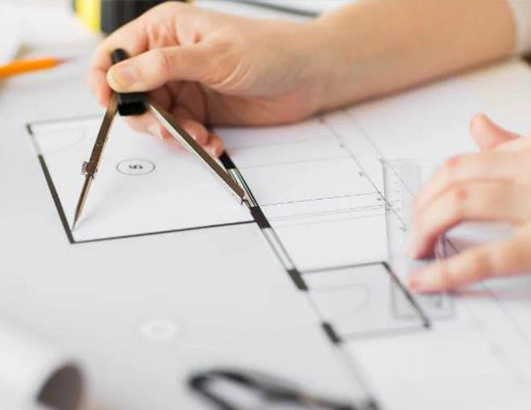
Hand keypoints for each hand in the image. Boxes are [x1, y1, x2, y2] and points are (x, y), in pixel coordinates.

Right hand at [88, 2, 325, 155]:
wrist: (308, 76)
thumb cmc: (268, 50)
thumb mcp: (213, 56)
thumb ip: (163, 67)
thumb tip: (119, 76)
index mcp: (165, 30)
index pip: (117, 53)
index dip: (106, 78)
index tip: (110, 103)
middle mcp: (170, 59)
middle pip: (134, 94)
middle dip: (147, 117)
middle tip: (167, 129)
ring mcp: (187, 87)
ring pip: (158, 118)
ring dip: (175, 134)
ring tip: (200, 138)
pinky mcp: (203, 111)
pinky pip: (183, 132)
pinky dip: (194, 141)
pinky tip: (212, 142)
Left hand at [409, 114, 530, 291]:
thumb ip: (516, 144)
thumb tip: (476, 125)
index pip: (463, 161)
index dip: (431, 189)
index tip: (420, 208)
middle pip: (453, 178)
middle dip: (420, 207)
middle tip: (414, 231)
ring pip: (459, 204)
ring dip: (424, 229)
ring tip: (415, 249)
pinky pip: (484, 258)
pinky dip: (447, 271)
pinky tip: (426, 279)